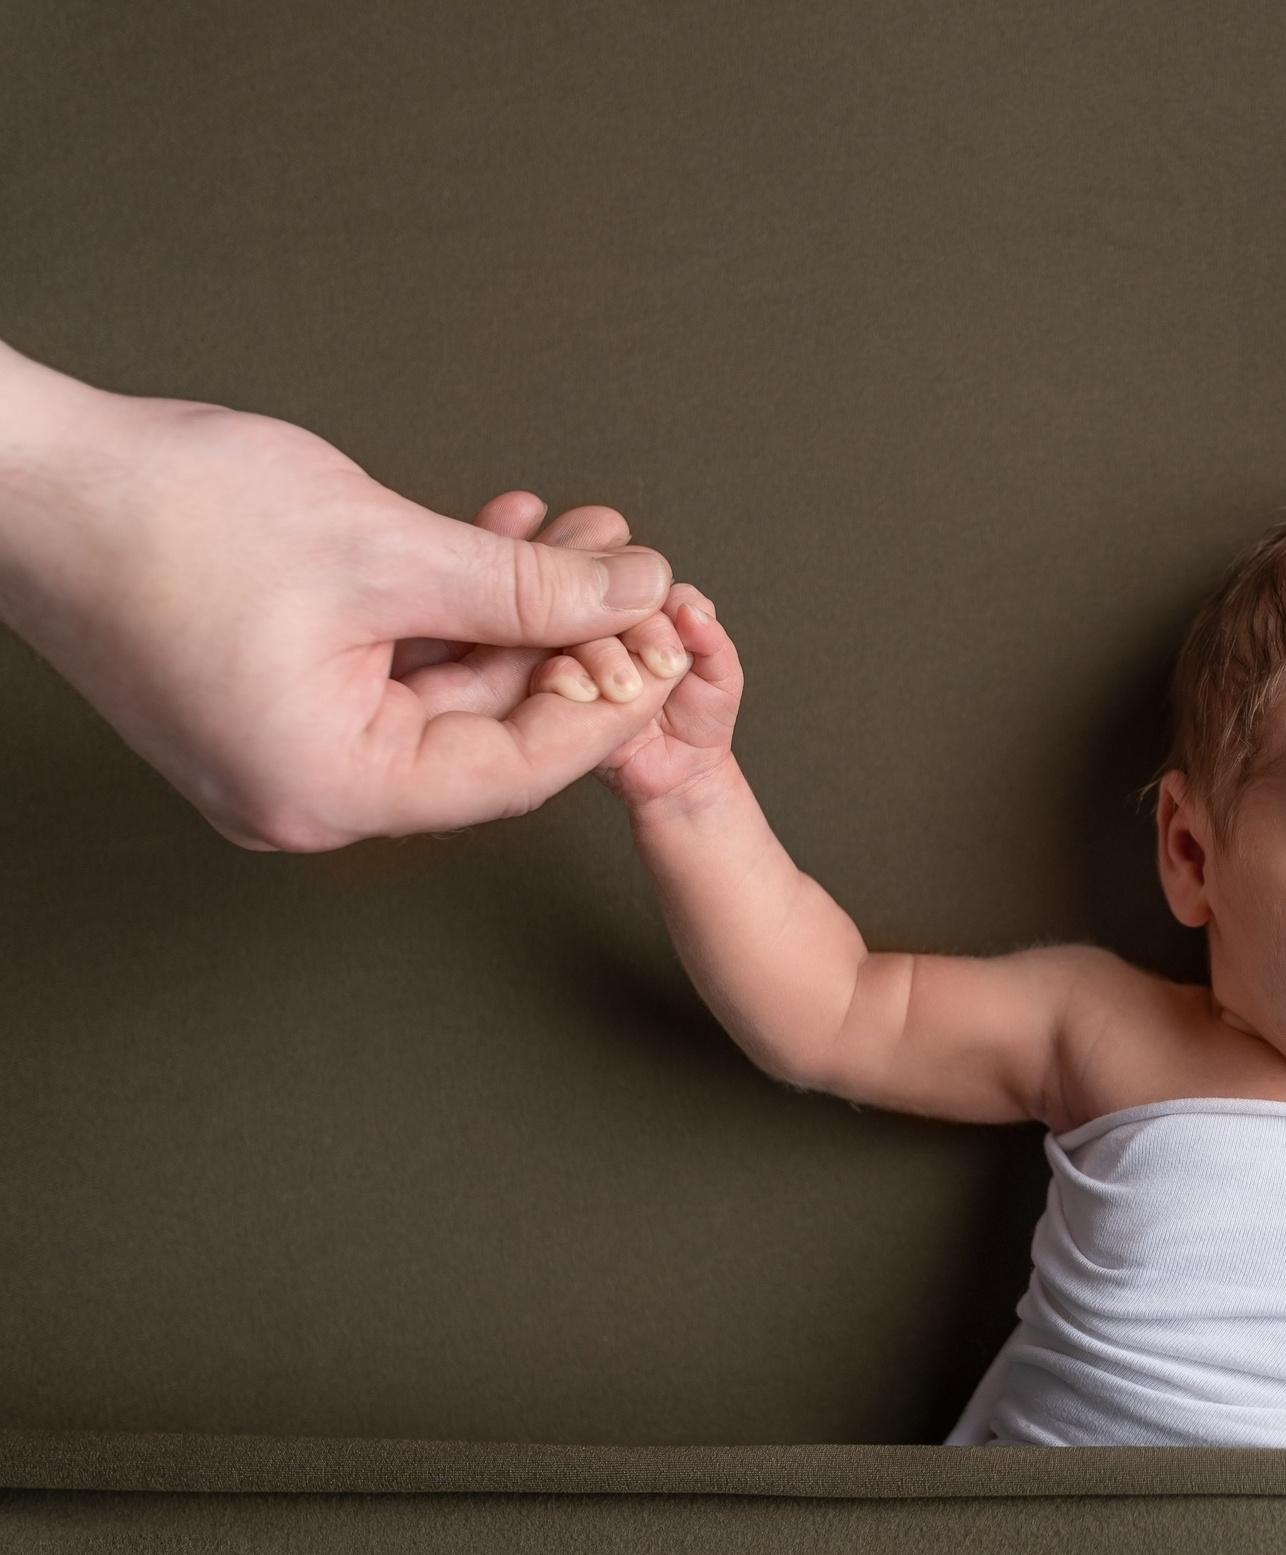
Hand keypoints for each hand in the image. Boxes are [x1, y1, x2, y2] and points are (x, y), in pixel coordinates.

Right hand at [0, 344, 684, 850]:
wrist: (28, 478)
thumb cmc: (170, 515)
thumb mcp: (389, 550)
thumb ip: (529, 586)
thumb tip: (637, 590)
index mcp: (330, 790)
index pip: (518, 768)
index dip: (611, 701)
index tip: (674, 643)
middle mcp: (304, 798)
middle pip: (485, 732)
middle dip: (568, 639)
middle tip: (633, 563)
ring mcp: (281, 758)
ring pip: (441, 692)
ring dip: (514, 613)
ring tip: (581, 531)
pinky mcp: (267, 709)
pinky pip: (387, 672)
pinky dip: (447, 612)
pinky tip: (504, 540)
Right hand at [573, 585, 743, 812]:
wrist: (679, 774)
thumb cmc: (700, 722)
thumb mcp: (722, 680)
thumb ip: (714, 642)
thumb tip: (692, 611)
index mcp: (654, 618)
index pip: (651, 587)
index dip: (664, 610)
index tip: (679, 650)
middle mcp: (617, 632)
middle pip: (613, 603)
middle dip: (642, 633)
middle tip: (664, 667)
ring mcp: (586, 658)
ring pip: (580, 631)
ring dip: (605, 657)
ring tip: (630, 690)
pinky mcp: (562, 688)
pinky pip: (552, 669)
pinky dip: (570, 677)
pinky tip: (597, 695)